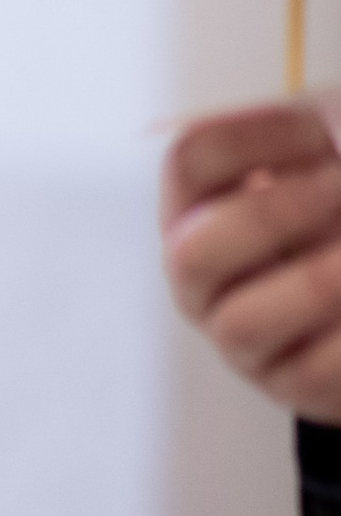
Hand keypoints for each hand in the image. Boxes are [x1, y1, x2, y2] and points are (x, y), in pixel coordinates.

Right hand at [162, 97, 340, 417]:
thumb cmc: (337, 210)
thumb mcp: (328, 153)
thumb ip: (322, 129)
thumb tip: (329, 132)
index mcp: (200, 208)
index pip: (189, 162)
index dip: (256, 138)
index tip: (319, 130)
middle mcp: (203, 280)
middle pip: (193, 252)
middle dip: (275, 216)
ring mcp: (240, 339)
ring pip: (240, 324)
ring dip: (313, 284)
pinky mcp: (290, 385)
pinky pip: (312, 370)